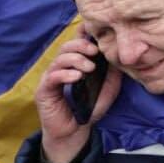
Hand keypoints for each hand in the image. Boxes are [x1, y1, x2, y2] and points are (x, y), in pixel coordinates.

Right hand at [34, 29, 121, 162]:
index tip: (95, 30)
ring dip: (75, 60)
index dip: (83, 33)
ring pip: (59, 59)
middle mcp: (61, 67)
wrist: (75, 132)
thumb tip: (119, 57)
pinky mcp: (44, 91)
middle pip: (66, 47)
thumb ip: (112, 74)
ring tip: (89, 68)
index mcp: (75, 64)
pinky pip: (52, 77)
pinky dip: (65, 74)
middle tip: (95, 52)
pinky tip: (77, 77)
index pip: (76, 42)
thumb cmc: (89, 108)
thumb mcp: (107, 90)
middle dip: (81, 45)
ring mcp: (51, 78)